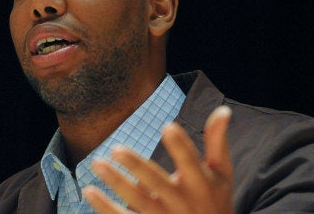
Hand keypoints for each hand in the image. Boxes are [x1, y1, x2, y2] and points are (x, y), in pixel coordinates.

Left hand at [83, 106, 233, 213]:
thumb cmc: (216, 201)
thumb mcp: (222, 175)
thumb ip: (217, 143)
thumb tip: (223, 110)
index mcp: (201, 185)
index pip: (191, 163)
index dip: (181, 146)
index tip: (168, 126)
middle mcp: (182, 202)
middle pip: (157, 183)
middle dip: (137, 166)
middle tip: (116, 149)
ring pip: (137, 201)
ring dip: (116, 183)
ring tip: (97, 163)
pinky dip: (106, 207)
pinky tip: (89, 191)